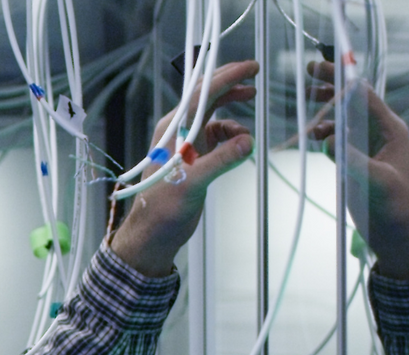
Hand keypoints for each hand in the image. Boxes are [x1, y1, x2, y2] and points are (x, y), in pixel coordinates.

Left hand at [110, 60, 259, 275]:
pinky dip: (232, 135)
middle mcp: (178, 132)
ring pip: (214, 115)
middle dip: (230, 83)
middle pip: (206, 97)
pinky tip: (242, 144)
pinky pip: (218, 136)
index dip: (226, 76)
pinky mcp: (195, 158)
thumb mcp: (193, 183)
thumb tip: (248, 139)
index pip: (201, 93)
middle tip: (255, 73)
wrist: (154, 233)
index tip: (250, 67)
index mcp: (172, 129)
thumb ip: (222, 160)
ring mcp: (187, 144)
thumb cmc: (163, 208)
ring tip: (249, 115)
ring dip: (233, 111)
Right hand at [306, 60, 408, 278]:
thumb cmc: (396, 210)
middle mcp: (381, 134)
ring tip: (304, 107)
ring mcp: (369, 148)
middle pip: (353, 102)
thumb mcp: (375, 183)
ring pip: (345, 119)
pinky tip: (313, 138)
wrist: (401, 238)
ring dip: (325, 111)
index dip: (340, 79)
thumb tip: (326, 140)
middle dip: (330, 88)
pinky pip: (340, 139)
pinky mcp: (359, 162)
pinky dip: (325, 134)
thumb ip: (351, 160)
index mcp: (390, 131)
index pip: (363, 95)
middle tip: (306, 77)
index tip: (316, 69)